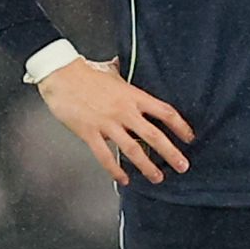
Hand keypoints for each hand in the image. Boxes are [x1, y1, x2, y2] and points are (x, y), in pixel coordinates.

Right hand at [37, 59, 193, 182]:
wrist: (60, 74)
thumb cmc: (84, 73)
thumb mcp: (112, 73)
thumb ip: (124, 78)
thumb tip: (127, 68)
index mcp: (133, 96)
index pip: (164, 112)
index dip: (180, 126)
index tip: (189, 138)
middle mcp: (124, 111)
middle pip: (154, 135)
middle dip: (171, 153)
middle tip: (182, 166)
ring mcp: (107, 123)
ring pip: (133, 149)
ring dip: (147, 166)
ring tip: (157, 177)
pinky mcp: (89, 132)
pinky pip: (105, 156)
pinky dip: (115, 170)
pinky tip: (123, 179)